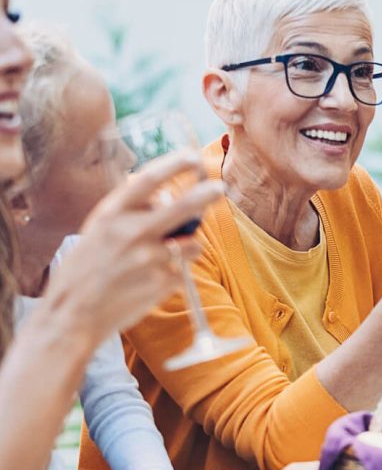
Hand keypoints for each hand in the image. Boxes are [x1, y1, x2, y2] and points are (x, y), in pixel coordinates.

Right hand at [46, 150, 222, 342]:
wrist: (73, 313)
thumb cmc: (86, 268)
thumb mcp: (98, 229)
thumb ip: (129, 211)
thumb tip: (164, 195)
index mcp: (111, 214)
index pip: (148, 180)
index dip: (173, 165)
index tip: (192, 156)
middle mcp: (131, 232)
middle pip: (182, 207)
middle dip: (206, 194)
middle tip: (219, 187)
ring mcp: (150, 259)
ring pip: (193, 243)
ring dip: (189, 246)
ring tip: (164, 257)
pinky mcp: (163, 282)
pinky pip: (184, 269)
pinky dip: (176, 272)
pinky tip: (152, 280)